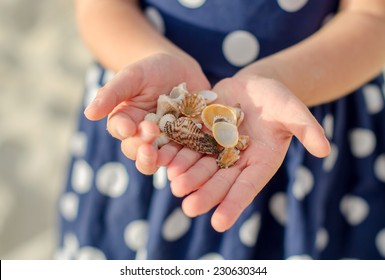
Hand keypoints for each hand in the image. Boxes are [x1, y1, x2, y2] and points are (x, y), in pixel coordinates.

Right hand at [84, 53, 209, 173]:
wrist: (180, 68)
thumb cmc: (150, 70)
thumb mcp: (131, 76)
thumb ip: (112, 93)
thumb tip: (89, 113)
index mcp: (126, 122)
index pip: (122, 132)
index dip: (125, 132)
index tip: (129, 127)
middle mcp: (145, 137)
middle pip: (141, 153)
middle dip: (144, 152)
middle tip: (149, 146)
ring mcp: (168, 141)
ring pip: (164, 158)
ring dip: (165, 160)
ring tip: (168, 158)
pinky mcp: (189, 140)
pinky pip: (190, 151)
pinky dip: (191, 154)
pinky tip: (194, 152)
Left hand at [165, 75, 330, 231]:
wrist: (252, 86)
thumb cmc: (277, 100)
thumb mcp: (292, 111)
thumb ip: (306, 129)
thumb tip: (325, 150)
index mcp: (258, 163)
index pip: (247, 188)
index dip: (234, 204)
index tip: (220, 223)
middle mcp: (235, 161)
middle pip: (219, 181)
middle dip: (205, 194)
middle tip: (190, 208)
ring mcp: (215, 148)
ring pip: (199, 166)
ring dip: (187, 176)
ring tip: (175, 185)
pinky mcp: (199, 133)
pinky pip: (186, 145)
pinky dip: (176, 152)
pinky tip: (164, 160)